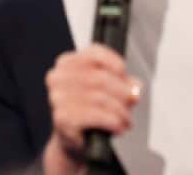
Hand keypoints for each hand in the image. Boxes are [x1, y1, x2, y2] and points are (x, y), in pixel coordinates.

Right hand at [42, 44, 141, 174]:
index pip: (95, 53)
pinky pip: (96, 116)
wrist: (73, 139)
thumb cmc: (90, 109)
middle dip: (122, 92)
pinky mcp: (62, 118)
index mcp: (67, 62)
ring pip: (100, 98)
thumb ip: (124, 83)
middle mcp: (58, 77)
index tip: (125, 75)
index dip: (115, 63)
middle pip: (100, 78)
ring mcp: (57, 98)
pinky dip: (113, 122)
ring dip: (120, 111)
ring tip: (127, 119)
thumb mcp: (109, 90)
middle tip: (133, 100)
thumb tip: (134, 88)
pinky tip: (119, 127)